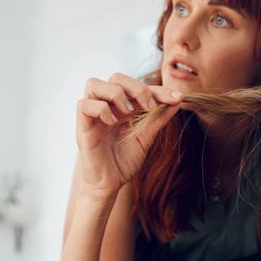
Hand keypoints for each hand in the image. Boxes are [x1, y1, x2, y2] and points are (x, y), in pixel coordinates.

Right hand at [76, 72, 181, 200]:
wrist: (109, 184)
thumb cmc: (123, 162)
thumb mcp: (145, 138)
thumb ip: (157, 120)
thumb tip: (177, 103)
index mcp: (122, 106)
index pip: (138, 87)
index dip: (158, 90)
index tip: (178, 98)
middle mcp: (107, 106)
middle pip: (116, 77)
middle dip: (137, 87)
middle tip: (149, 107)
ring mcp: (93, 115)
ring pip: (94, 83)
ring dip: (116, 94)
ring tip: (127, 113)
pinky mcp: (82, 126)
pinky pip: (84, 104)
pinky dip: (100, 109)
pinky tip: (111, 122)